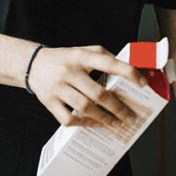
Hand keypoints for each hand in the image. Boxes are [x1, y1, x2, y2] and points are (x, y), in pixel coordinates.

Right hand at [27, 45, 148, 125]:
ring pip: (85, 108)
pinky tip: (96, 124)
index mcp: (81, 56)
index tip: (143, 83)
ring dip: (105, 118)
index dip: (128, 72)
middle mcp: (69, 71)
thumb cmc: (65, 59)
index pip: (109, 63)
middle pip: (98, 93)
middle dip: (119, 107)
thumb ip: (104, 57)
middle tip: (132, 116)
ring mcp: (58, 88)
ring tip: (117, 123)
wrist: (33, 64)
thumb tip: (130, 70)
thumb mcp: (83, 51)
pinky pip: (69, 119)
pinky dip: (84, 124)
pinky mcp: (49, 102)